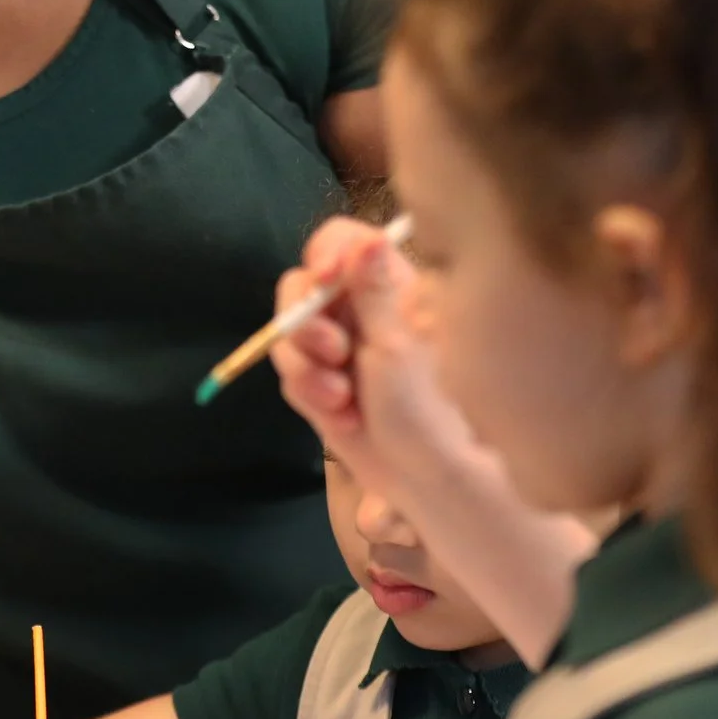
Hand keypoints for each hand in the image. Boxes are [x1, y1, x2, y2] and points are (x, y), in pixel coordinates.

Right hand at [271, 217, 475, 489]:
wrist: (429, 480)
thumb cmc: (429, 407)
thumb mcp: (396, 346)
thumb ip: (372, 291)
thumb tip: (369, 238)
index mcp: (389, 285)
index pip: (342, 240)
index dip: (324, 255)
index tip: (323, 281)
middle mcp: (360, 309)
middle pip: (301, 288)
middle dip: (305, 325)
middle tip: (333, 354)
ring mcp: (340, 347)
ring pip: (289, 335)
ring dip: (306, 370)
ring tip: (340, 402)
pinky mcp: (323, 382)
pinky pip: (293, 374)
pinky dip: (309, 396)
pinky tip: (343, 420)